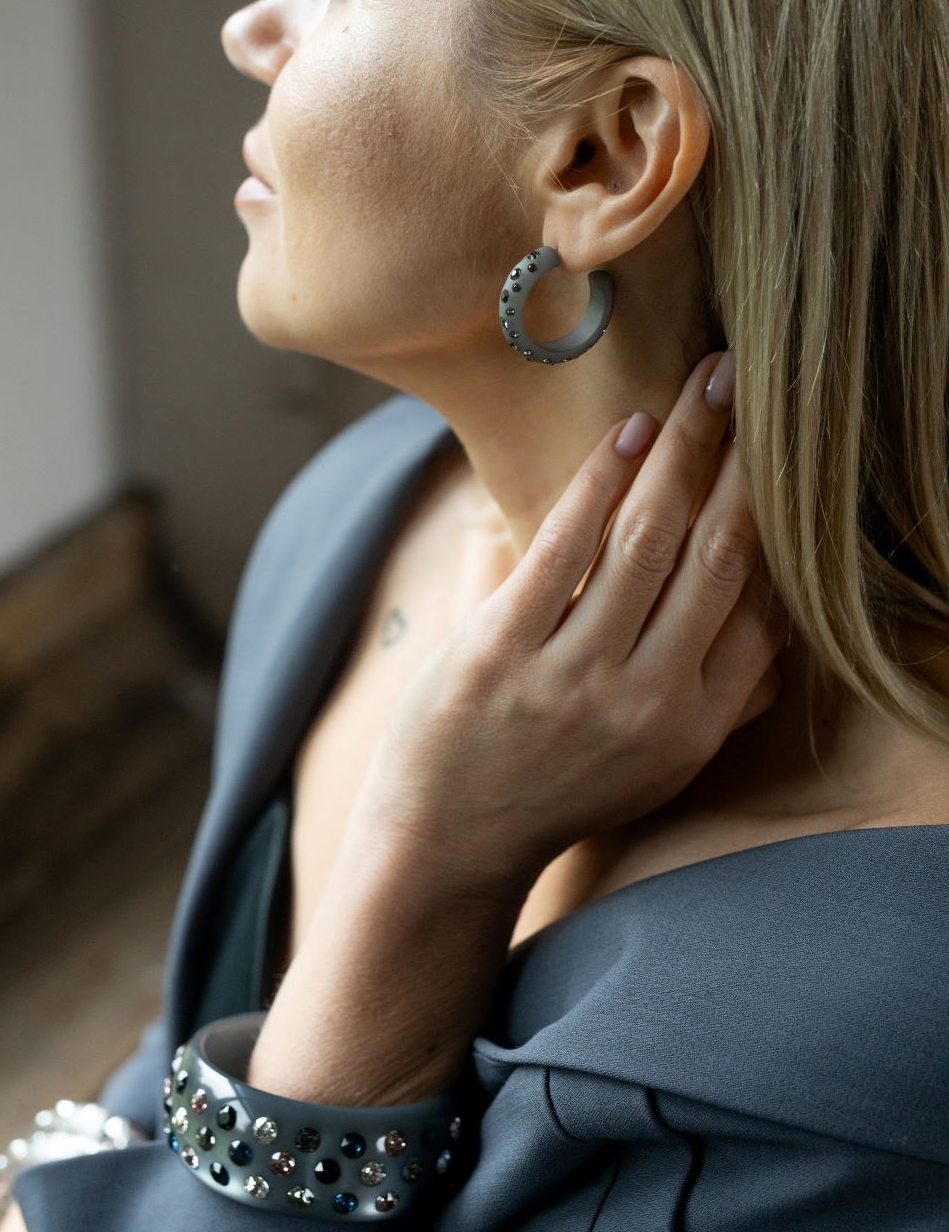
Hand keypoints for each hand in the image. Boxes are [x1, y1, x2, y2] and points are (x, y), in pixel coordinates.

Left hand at [349, 350, 789, 898]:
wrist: (447, 847)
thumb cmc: (552, 793)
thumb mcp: (657, 767)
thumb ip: (715, 699)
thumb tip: (765, 621)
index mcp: (694, 725)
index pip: (765, 608)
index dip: (780, 523)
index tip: (783, 456)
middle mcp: (650, 701)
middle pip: (721, 556)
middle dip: (744, 460)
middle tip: (754, 386)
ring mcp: (576, 676)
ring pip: (650, 538)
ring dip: (683, 448)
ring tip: (704, 383)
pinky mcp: (504, 649)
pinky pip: (565, 545)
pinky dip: (601, 479)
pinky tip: (629, 430)